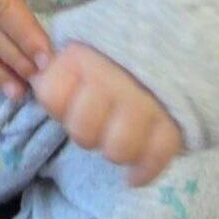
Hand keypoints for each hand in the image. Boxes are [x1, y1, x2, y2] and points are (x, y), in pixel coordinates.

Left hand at [32, 42, 182, 185]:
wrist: (180, 41)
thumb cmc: (120, 51)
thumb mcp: (88, 45)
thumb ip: (63, 66)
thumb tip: (37, 79)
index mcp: (85, 56)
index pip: (52, 95)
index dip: (58, 106)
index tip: (71, 100)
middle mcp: (113, 79)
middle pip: (82, 132)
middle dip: (87, 134)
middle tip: (100, 123)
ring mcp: (146, 102)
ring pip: (117, 150)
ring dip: (116, 151)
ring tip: (120, 141)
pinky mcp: (175, 123)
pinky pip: (156, 157)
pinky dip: (143, 172)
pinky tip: (134, 177)